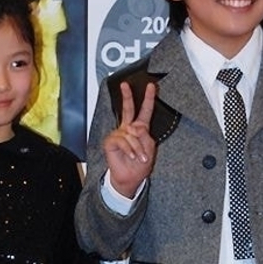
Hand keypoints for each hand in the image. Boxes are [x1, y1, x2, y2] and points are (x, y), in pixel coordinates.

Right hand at [103, 82, 155, 197]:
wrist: (131, 177)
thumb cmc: (140, 164)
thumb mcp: (150, 147)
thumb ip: (145, 135)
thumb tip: (136, 128)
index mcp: (139, 128)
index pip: (145, 111)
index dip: (148, 98)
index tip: (152, 87)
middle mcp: (128, 128)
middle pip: (128, 109)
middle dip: (127, 96)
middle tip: (125, 85)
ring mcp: (119, 134)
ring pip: (131, 133)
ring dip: (138, 148)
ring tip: (140, 157)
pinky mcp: (111, 142)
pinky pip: (122, 141)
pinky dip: (130, 150)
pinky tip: (132, 156)